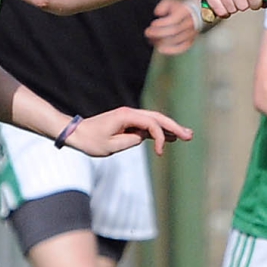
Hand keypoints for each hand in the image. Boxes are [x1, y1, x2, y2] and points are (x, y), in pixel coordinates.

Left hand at [67, 107, 192, 157]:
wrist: (76, 133)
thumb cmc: (90, 140)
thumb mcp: (110, 145)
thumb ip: (130, 141)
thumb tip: (143, 137)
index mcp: (126, 116)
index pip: (151, 124)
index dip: (160, 137)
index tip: (160, 153)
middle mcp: (130, 113)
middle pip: (158, 118)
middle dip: (174, 127)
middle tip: (189, 136)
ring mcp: (130, 118)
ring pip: (155, 121)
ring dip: (170, 128)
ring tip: (186, 135)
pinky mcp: (128, 124)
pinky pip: (147, 126)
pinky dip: (159, 131)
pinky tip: (170, 137)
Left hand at [145, 0, 198, 55]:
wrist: (196, 14)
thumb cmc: (180, 9)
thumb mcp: (171, 3)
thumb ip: (162, 6)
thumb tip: (157, 13)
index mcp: (185, 12)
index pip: (173, 20)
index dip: (161, 24)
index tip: (152, 24)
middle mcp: (189, 23)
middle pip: (174, 31)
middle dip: (158, 33)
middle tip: (148, 33)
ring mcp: (191, 33)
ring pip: (176, 40)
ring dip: (161, 42)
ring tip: (152, 40)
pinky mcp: (190, 41)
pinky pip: (181, 48)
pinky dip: (170, 50)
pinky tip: (160, 49)